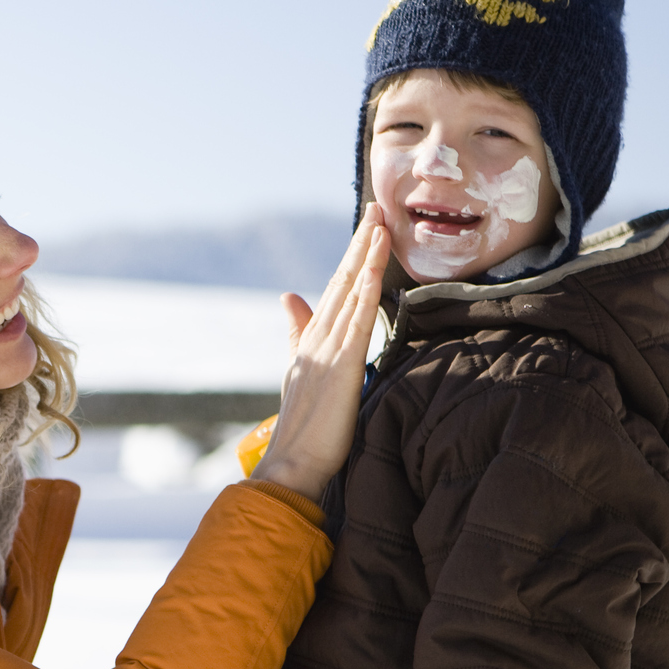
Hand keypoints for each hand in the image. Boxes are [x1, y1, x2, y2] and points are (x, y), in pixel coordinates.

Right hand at [251, 204, 389, 500]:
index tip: (368, 227)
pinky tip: (376, 264)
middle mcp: (319, 338)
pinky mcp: (342, 364)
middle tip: (377, 206)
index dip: (352, 256)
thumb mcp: (300, 371)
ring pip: (352, 291)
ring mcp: (329, 349)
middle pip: (343, 280)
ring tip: (380, 221)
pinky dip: (367, 288)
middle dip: (360, 242)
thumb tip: (288, 297)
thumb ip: (296, 332)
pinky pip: (359, 318)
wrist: (293, 462)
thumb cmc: (303, 429)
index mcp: (312, 340)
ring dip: (367, 254)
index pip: (336, 289)